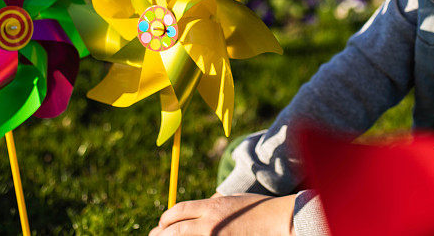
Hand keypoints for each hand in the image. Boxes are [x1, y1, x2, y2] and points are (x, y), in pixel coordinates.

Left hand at [149, 193, 295, 235]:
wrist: (279, 222)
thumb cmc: (257, 210)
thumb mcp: (230, 200)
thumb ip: (209, 206)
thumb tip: (189, 215)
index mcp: (211, 207)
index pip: (177, 211)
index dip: (166, 217)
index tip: (162, 222)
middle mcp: (208, 225)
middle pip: (172, 230)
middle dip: (160, 233)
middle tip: (154, 235)